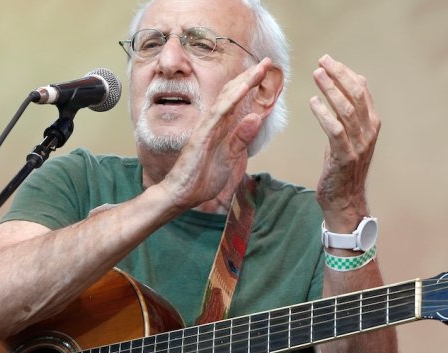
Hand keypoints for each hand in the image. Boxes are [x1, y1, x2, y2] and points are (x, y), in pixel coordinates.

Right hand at [159, 58, 272, 212]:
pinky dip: (232, 99)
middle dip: (250, 77)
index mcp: (219, 128)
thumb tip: (256, 118)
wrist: (180, 194)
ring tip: (259, 69)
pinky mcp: (202, 135)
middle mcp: (212, 123)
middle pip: (232, 94)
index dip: (250, 87)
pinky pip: (219, 113)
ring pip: (227, 99)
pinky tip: (243, 88)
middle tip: (266, 62)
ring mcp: (206, 127)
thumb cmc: (201, 179)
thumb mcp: (230, 159)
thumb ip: (241, 139)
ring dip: (244, 82)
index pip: (236, 102)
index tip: (265, 74)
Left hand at [310, 54, 380, 231]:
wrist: (345, 199)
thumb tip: (356, 81)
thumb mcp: (350, 136)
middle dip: (339, 75)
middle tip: (322, 61)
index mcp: (371, 124)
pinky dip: (324, 114)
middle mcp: (369, 131)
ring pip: (347, 109)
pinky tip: (314, 102)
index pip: (362, 90)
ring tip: (317, 74)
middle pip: (356, 95)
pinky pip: (335, 130)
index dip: (346, 73)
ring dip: (331, 89)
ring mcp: (359, 144)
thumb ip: (352, 112)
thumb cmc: (343, 167)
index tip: (330, 61)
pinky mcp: (345, 155)